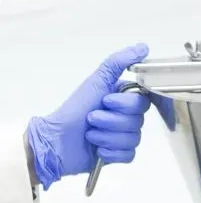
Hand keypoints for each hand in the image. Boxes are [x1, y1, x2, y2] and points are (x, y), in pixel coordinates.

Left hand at [26, 44, 150, 188]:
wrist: (55, 140)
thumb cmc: (74, 109)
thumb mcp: (96, 80)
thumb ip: (119, 62)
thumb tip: (143, 47)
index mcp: (125, 99)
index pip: (144, 102)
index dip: (127, 104)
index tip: (107, 101)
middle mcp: (127, 117)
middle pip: (138, 121)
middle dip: (111, 120)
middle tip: (91, 118)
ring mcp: (124, 136)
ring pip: (133, 138)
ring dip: (106, 136)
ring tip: (90, 134)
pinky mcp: (119, 155)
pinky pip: (128, 155)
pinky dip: (110, 152)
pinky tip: (97, 149)